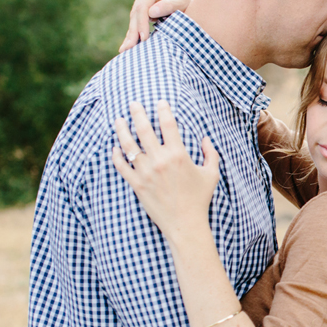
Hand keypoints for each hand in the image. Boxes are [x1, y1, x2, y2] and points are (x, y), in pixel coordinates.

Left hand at [110, 100, 219, 235]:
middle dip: (137, 113)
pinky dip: (116, 156)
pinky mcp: (137, 185)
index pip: (168, 124)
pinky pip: (122, 167)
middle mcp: (160, 161)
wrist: (185, 224)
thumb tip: (205, 138)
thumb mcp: (211, 174)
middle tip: (133, 103)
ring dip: (122, 130)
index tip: (160, 102)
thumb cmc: (199, 199)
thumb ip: (210, 153)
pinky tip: (114, 148)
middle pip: (144, 130)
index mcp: (178, 154)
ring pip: (129, 146)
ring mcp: (146, 173)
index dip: (163, 110)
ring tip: (118, 120)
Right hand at [118, 0, 194, 52]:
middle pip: (136, 13)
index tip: (144, 38)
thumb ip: (169, 6)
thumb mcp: (182, 4)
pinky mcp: (140, 5)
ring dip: (131, 34)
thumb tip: (151, 12)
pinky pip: (134, 20)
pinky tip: (125, 46)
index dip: (142, 23)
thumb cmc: (188, 3)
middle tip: (130, 48)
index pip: (143, 6)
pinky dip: (132, 33)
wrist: (188, 3)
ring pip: (133, 18)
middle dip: (134, 31)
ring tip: (126, 50)